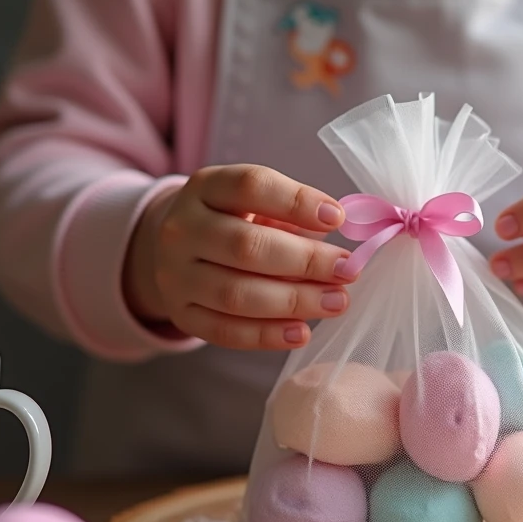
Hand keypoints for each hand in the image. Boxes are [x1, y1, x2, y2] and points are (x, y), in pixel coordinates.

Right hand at [124, 165, 354, 349]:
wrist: (174, 250)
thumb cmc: (234, 222)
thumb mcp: (255, 203)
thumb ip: (294, 215)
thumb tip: (344, 244)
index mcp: (205, 188)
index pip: (250, 186)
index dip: (297, 202)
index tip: (337, 218)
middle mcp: (182, 229)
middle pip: (246, 246)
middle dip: (305, 261)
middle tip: (348, 271)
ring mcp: (176, 274)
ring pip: (236, 294)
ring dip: (294, 301)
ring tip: (337, 302)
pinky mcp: (181, 313)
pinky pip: (225, 330)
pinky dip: (267, 335)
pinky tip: (302, 332)